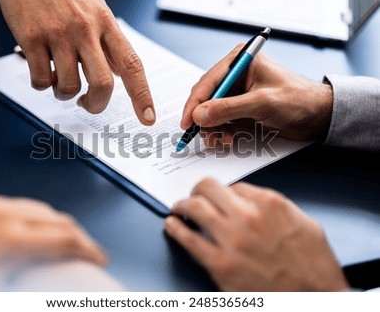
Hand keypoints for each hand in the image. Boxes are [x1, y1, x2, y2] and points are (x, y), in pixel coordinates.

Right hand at [0, 0, 155, 124]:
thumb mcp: (96, 10)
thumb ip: (108, 43)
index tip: (148, 117)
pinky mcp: (31, 39)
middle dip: (96, 104)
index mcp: (106, 23)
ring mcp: (58, 35)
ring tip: (59, 81)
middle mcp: (85, 30)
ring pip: (69, 88)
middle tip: (88, 104)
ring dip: (64, 94)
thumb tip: (120, 73)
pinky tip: (42, 70)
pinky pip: (41, 81)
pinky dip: (42, 85)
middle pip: (103, 84)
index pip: (132, 65)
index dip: (142, 96)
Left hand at [0, 195, 106, 289]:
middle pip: (62, 221)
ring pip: (47, 210)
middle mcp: (6, 216)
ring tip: (69, 244)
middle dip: (83, 238)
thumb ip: (32, 275)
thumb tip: (53, 278)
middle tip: (90, 253)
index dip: (90, 251)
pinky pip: (27, 206)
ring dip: (64, 226)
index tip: (100, 259)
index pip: (66, 240)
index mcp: (10, 242)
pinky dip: (43, 218)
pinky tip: (43, 230)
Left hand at [165, 178, 348, 290]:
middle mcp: (248, 217)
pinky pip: (188, 240)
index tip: (218, 196)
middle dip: (198, 190)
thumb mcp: (304, 222)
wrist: (314, 300)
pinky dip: (175, 229)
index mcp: (269, 204)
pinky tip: (171, 225)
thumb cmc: (313, 266)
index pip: (233, 185)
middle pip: (208, 189)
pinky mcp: (220, 265)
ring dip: (182, 205)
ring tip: (178, 208)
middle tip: (194, 196)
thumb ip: (273, 206)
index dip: (223, 191)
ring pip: (194, 208)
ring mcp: (232, 240)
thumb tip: (249, 198)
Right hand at [181, 45, 332, 146]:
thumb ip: (228, 108)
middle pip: (206, 98)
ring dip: (214, 128)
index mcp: (240, 61)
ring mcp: (237, 92)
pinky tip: (229, 139)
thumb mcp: (261, 103)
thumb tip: (199, 115)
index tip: (187, 122)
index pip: (208, 82)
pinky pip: (222, 121)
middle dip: (205, 119)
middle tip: (207, 136)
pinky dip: (222, 131)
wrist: (318, 116)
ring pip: (212, 112)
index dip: (194, 103)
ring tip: (223, 140)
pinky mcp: (240, 107)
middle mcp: (235, 74)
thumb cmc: (297, 100)